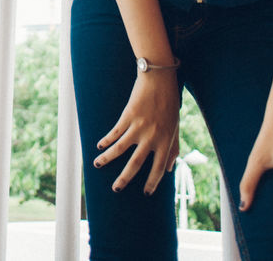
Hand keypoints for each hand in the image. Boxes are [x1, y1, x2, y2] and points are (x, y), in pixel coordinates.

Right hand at [92, 69, 179, 193]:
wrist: (160, 79)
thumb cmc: (169, 103)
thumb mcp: (175, 127)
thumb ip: (173, 148)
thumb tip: (170, 168)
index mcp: (166, 141)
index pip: (159, 168)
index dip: (153, 182)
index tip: (146, 193)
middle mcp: (152, 137)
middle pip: (136, 163)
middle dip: (124, 178)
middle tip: (116, 189)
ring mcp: (138, 127)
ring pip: (119, 148)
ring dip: (107, 158)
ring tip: (96, 165)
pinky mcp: (128, 116)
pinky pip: (115, 132)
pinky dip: (106, 140)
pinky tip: (99, 146)